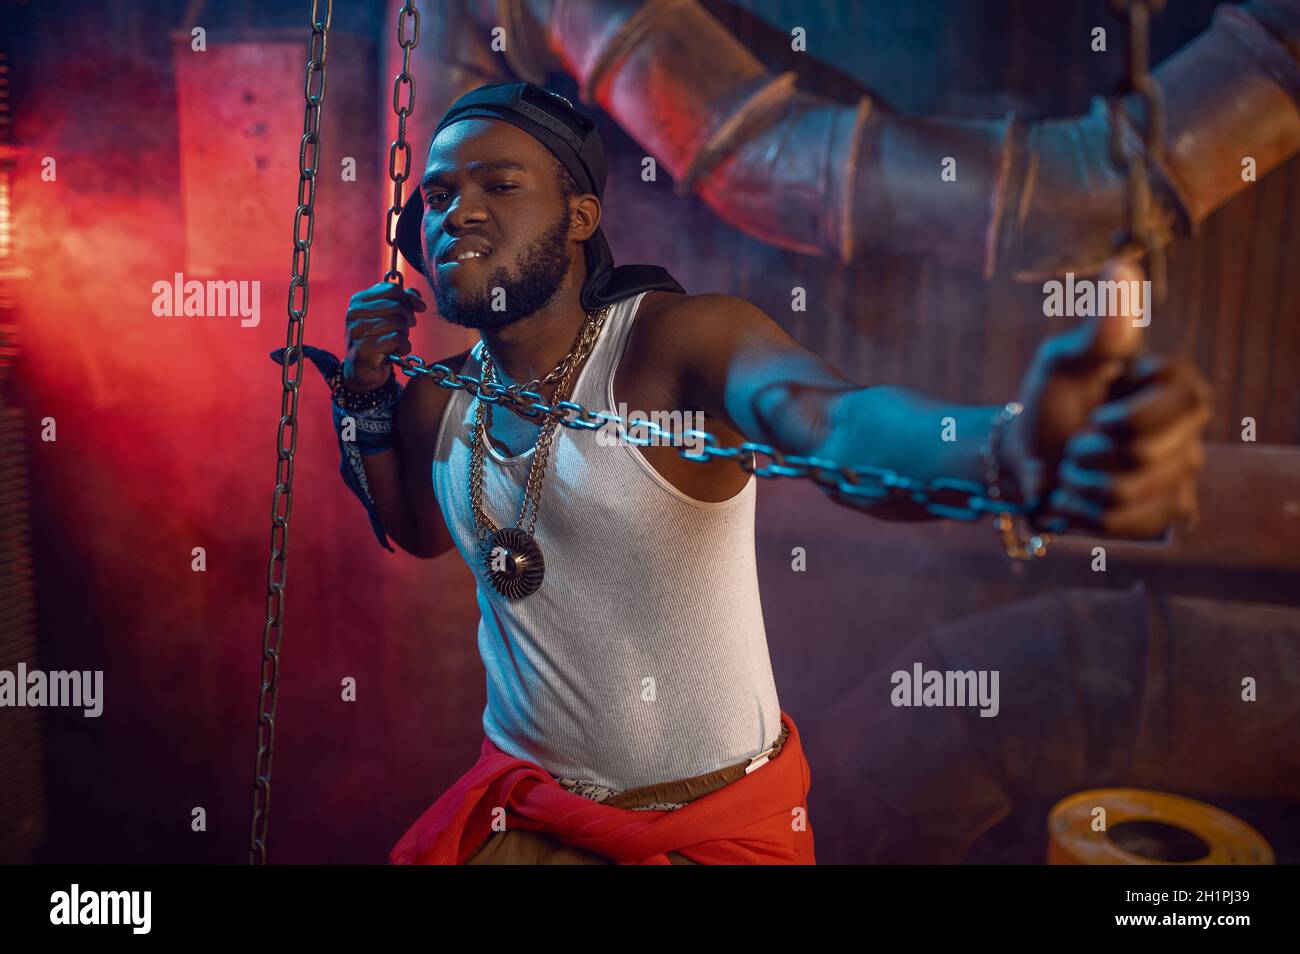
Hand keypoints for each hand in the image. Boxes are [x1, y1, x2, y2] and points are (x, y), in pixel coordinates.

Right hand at [343, 282, 425, 389]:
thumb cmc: (377, 340)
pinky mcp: (364, 348)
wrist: (361, 371)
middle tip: (402, 332)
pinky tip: (396, 352)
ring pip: (398, 323)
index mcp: (359, 300)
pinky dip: (403, 347)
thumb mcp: (388, 317)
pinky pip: (396, 339)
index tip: (415, 312)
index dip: (409, 300)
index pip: (393, 290)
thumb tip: (419, 301)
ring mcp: (358, 330)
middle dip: (407, 321)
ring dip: (405, 336)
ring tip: (396, 344)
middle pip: (398, 306)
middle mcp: (355, 313)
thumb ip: (403, 302)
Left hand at [1002, 261, 1210, 538]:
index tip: (1097, 416)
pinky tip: (1078, 498)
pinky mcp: (1165, 513)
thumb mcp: (1063, 363)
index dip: (1131, 419)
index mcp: (1177, 386)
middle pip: (1149, 456)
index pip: (1184, 405)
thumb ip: (1098, 329)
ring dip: (1082, 485)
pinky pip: (1132, 524)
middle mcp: (1191, 430)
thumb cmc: (1048, 404)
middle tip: (1075, 444)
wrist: (1025, 462)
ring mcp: (1181, 475)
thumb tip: (1122, 265)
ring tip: (1072, 470)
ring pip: (1134, 494)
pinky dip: (1088, 514)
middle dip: (1092, 454)